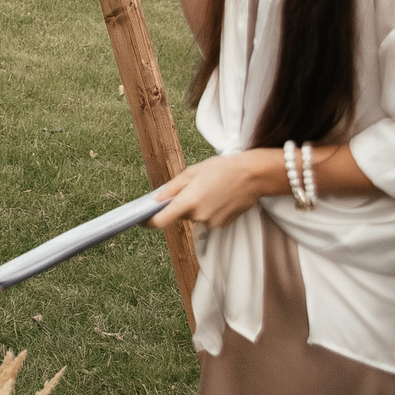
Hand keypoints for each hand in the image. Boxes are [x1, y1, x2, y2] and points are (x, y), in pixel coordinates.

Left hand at [146, 150, 280, 230]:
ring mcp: (211, 222)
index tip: (141, 219)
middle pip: (179, 215)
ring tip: (210, 189)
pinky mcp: (222, 225)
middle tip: (192, 187)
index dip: (148, 222)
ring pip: (194, 217)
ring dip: (195, 206)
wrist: (253, 176)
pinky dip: (208, 210)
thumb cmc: (222, 169)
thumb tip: (154, 201)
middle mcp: (198, 216)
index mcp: (188, 201)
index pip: (161, 221)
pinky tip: (219, 197)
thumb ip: (170, 189)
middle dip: (180, 205)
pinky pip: (207, 219)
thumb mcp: (191, 172)